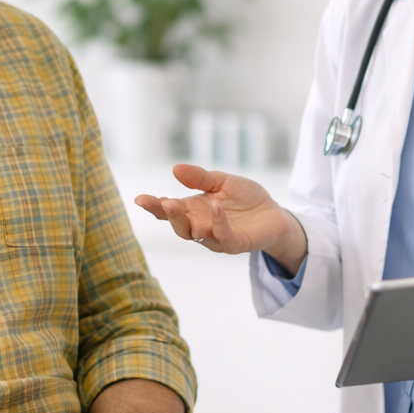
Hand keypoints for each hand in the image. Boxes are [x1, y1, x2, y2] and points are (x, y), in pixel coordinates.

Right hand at [134, 163, 306, 269]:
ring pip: (195, 235)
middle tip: (162, 203)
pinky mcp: (235, 244)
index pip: (169, 210)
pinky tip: (215, 208)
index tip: (139, 199)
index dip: (154, 206)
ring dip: (186, 222)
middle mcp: (201, 226)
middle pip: (178, 226)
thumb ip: (200, 178)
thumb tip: (175, 168)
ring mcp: (216, 238)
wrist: (274, 214)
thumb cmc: (246, 199)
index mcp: (194, 210)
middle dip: (167, 215)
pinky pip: (223, 237)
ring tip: (178, 205)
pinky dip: (218, 223)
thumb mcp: (222, 182)